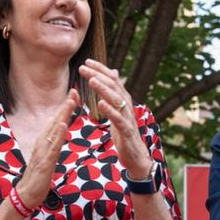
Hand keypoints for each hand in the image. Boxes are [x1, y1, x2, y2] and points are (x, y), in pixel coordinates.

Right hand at [15, 88, 78, 209]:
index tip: (73, 93)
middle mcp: (42, 141)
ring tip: (70, 102)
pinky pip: (53, 146)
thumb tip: (56, 124)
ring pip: (54, 129)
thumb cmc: (38, 175)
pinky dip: (59, 134)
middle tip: (74, 90)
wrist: (27, 193)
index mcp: (44, 140)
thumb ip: (52, 139)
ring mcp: (43, 150)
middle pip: (55, 120)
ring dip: (62, 115)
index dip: (64, 106)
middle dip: (65, 105)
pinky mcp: (45, 161)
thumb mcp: (47, 154)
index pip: (56, 120)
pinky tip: (64, 125)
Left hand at [78, 59, 151, 178]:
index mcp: (123, 101)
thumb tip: (114, 73)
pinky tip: (100, 103)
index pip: (112, 80)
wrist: (136, 157)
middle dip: (98, 75)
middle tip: (83, 67)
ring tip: (91, 80)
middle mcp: (127, 106)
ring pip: (116, 100)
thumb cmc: (125, 134)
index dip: (100, 70)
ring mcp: (128, 118)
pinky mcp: (127, 132)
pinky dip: (110, 111)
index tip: (86, 61)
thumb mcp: (118, 111)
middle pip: (113, 86)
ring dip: (104, 89)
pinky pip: (118, 119)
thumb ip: (115, 93)